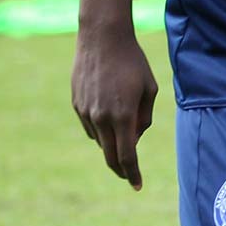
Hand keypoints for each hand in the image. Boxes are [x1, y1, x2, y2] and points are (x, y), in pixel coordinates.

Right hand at [71, 27, 159, 189]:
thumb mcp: (149, 89)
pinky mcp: (76, 105)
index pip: (127, 156)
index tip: (137, 185)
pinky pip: (91, 126)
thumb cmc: (133, 62)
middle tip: (129, 175)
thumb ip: (145, 117)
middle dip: (120, 169)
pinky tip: (110, 116)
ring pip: (100, 140)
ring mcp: (85, 112)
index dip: (132, 173)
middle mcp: (101, 118)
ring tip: (126, 127)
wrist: (102, 39)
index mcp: (123, 116)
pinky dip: (102, 129)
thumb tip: (135, 137)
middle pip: (109, 155)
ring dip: (112, 142)